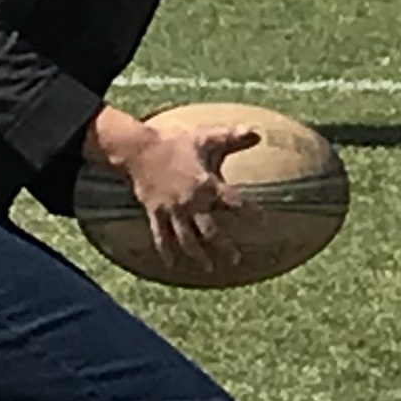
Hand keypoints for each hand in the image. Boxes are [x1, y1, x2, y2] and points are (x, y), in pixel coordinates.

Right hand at [111, 117, 251, 271]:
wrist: (138, 149)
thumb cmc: (175, 142)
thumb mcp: (205, 137)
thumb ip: (232, 136)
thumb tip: (258, 132)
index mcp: (206, 185)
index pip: (234, 202)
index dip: (249, 212)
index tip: (263, 222)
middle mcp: (191, 202)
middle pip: (210, 231)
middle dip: (223, 247)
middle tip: (236, 259)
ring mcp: (171, 210)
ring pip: (186, 239)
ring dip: (198, 255)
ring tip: (209, 268)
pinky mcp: (154, 213)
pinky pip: (161, 236)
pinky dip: (166, 251)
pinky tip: (171, 264)